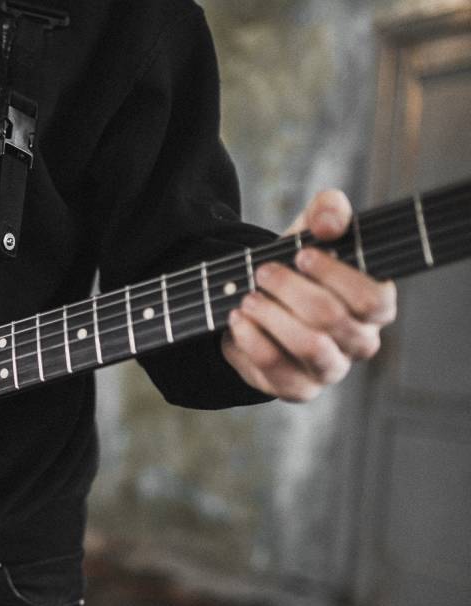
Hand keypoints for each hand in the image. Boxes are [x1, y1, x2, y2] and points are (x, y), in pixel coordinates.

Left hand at [222, 189, 396, 401]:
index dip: (336, 275)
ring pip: (309, 346)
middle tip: (263, 272)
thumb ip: (328, 211)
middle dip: (289, 289)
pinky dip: (251, 341)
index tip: (301, 254)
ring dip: (271, 316)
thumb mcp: (310, 232)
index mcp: (375, 306)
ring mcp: (329, 370)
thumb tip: (329, 222)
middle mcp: (360, 343)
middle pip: (332, 318)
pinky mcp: (296, 388)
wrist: (261, 304)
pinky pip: (276, 369)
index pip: (373, 299)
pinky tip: (237, 320)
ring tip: (246, 298)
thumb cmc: (297, 268)